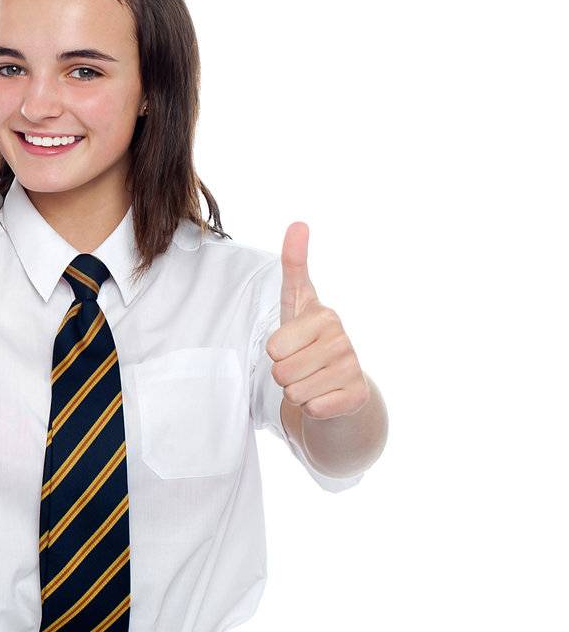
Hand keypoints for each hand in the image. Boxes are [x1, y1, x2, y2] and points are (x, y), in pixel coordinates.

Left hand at [266, 222, 369, 419]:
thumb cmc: (310, 340)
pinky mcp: (358, 395)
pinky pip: (313, 409)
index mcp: (323, 315)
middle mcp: (342, 338)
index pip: (273, 346)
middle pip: (280, 371)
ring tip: (313, 378)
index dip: (276, 350)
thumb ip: (295, 264)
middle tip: (302, 365)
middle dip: (284, 374)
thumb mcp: (298, 302)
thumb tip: (299, 222)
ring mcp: (353, 367)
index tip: (297, 342)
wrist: (340, 384)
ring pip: (294, 392)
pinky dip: (313, 408)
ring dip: (297, 391)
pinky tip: (326, 395)